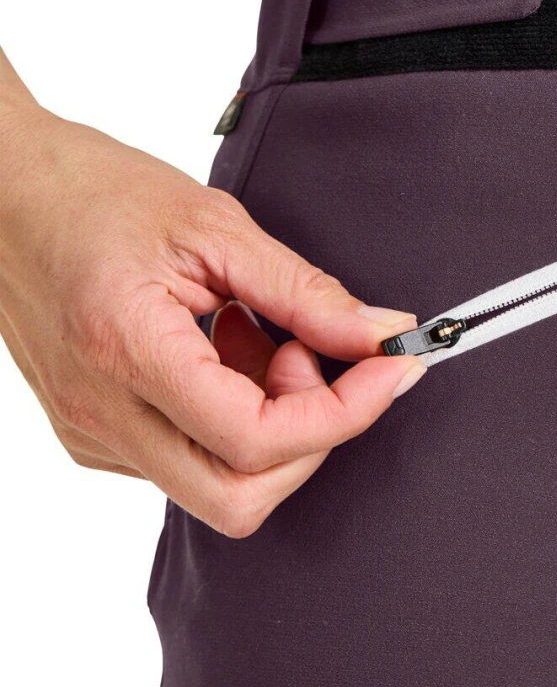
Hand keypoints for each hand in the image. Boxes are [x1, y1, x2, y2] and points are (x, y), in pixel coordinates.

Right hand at [0, 98, 424, 536]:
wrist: (3, 192)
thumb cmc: (94, 190)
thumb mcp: (214, 225)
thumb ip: (304, 293)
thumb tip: (382, 335)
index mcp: (127, 351)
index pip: (257, 440)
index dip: (343, 413)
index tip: (388, 367)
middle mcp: (101, 414)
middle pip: (239, 496)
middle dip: (309, 436)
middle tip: (314, 355)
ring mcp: (91, 433)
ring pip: (216, 484)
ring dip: (271, 423)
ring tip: (258, 334)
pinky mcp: (93, 434)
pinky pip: (186, 460)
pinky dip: (233, 418)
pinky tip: (224, 349)